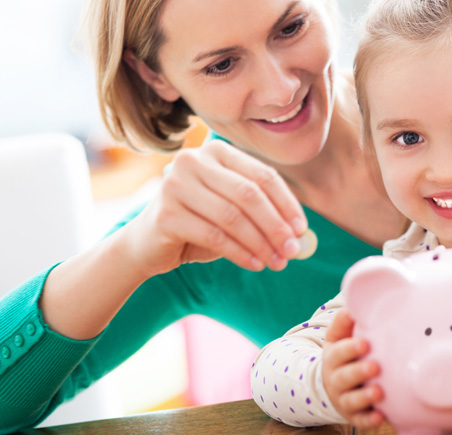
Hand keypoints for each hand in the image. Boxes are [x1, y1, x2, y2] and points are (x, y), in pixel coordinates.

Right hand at [124, 139, 307, 275]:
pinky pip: (214, 236)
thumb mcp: (233, 211)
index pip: (262, 175)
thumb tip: (301, 233)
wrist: (147, 244)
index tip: (301, 229)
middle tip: (292, 250)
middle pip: (249, 195)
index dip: (286, 203)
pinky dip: (240, 253)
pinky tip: (255, 264)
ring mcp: (175, 185)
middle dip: (276, 226)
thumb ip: (263, 214)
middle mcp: (193, 161)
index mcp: (216, 152)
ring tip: (277, 262)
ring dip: (261, 243)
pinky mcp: (166, 214)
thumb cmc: (200, 224)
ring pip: (233, 217)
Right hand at [322, 310, 383, 427]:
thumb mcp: (338, 337)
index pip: (339, 352)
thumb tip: (353, 302)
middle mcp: (335, 379)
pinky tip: (380, 416)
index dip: (350, 349)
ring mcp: (343, 398)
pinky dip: (369, 419)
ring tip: (379, 392)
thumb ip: (346, 321)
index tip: (365, 343)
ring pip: (351, 400)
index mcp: (333, 357)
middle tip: (374, 366)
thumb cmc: (342, 355)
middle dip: (358, 372)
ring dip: (364, 397)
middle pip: (344, 376)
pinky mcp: (353, 415)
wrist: (330, 385)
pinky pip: (359, 420)